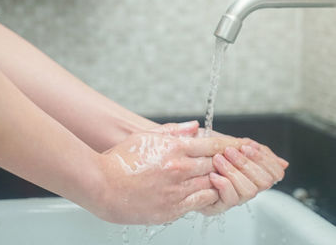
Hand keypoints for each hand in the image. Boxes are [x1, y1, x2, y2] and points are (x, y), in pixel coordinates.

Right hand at [91, 122, 247, 224]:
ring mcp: (177, 190)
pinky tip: (203, 192)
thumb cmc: (120, 160)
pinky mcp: (172, 209)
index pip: (212, 146)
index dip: (227, 146)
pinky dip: (206, 196)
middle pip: (215, 165)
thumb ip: (173, 131)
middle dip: (224, 163)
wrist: (101, 185)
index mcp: (174, 149)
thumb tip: (195, 126)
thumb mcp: (145, 137)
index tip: (235, 147)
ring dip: (216, 180)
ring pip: (211, 184)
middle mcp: (179, 169)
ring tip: (215, 177)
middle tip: (230, 164)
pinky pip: (200, 203)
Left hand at [198, 130, 288, 215]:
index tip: (248, 146)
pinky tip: (214, 175)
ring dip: (234, 171)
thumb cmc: (204, 148)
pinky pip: (229, 199)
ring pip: (249, 191)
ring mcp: (233, 197)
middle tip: (230, 150)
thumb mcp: (229, 142)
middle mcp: (246, 187)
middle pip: (264, 182)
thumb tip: (283, 163)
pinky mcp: (217, 206)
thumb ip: (254, 150)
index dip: (265, 159)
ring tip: (218, 159)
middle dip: (248, 163)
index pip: (275, 173)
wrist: (181, 157)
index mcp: (253, 173)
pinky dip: (224, 185)